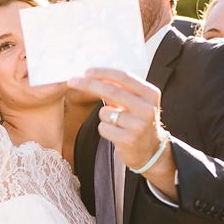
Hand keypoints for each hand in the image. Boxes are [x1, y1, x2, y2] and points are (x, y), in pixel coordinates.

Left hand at [68, 68, 177, 199]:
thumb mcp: (136, 102)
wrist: (150, 151)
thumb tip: (93, 75)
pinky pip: (103, 127)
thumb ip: (120, 89)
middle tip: (72, 81)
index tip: (86, 71)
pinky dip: (104, 129)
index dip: (103, 73)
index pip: (124, 77)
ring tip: (117, 124)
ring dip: (104, 116)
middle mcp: (147, 108)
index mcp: (151, 94)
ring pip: (104, 112)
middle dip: (88, 85)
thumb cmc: (138, 121)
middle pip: (112, 91)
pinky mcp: (128, 140)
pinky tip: (116, 134)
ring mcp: (139, 125)